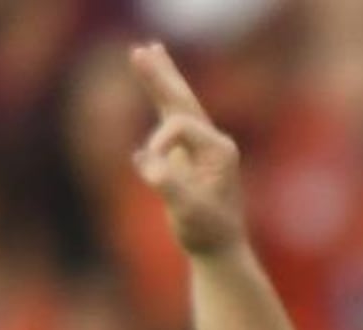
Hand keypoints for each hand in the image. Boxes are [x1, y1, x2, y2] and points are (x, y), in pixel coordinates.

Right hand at [128, 45, 246, 259]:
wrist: (218, 248)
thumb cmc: (206, 231)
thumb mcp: (188, 211)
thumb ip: (169, 185)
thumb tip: (145, 160)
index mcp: (220, 150)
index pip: (180, 125)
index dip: (159, 142)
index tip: (151, 169)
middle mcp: (214, 142)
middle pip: (182, 99)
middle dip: (161, 75)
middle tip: (142, 49)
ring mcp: (202, 145)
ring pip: (177, 102)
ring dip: (160, 77)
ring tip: (146, 49)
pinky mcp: (188, 152)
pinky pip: (171, 115)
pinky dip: (160, 94)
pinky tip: (155, 77)